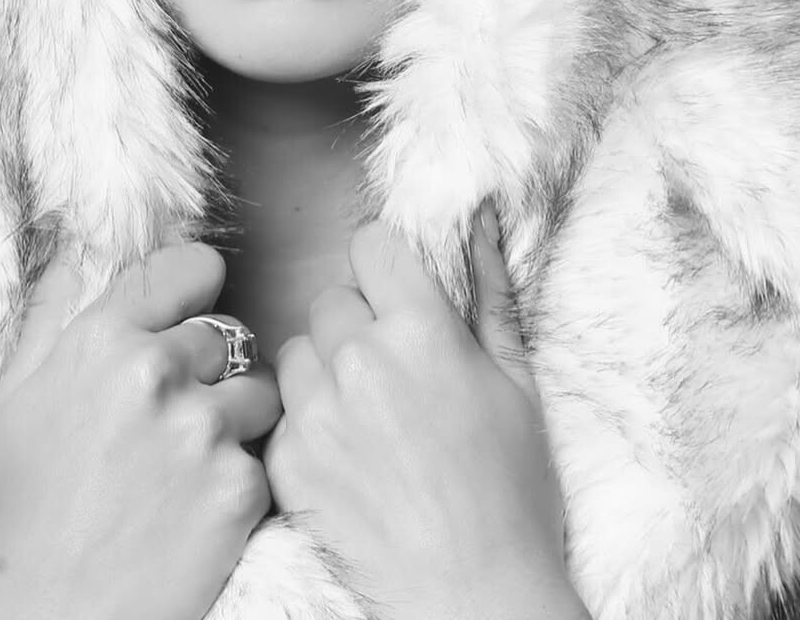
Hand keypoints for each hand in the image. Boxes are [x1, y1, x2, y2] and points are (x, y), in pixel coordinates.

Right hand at [0, 240, 280, 619]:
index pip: (186, 268)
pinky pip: (265, 454)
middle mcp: (156, 373)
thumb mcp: (19, 395)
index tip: (193, 308)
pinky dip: (241, 476)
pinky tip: (200, 505)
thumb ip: (53, 309)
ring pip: (259, 390)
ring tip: (192, 460)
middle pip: (227, 333)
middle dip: (210, 367)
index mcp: (102, 340)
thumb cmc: (28, 506)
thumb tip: (76, 244)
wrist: (51, 615)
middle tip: (175, 415)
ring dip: (237, 417)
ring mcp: (202, 430)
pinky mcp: (240, 488)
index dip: (196, 287)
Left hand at [263, 209, 587, 619]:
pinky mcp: (287, 461)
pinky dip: (307, 425)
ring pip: (298, 350)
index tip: (397, 293)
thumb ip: (491, 290)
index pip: (370, 244)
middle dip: (358, 322)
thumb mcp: (518, 381)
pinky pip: (281, 410)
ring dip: (325, 370)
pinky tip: (348, 456)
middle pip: (331, 298)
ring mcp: (316, 413)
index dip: (385, 266)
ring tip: (366, 415)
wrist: (474, 595)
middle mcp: (359, 360)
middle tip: (392, 370)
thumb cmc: (511, 491)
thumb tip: (479, 218)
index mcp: (420, 330)